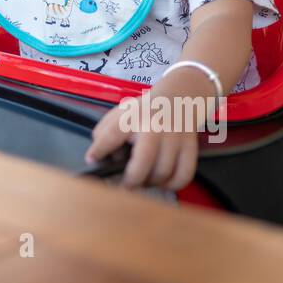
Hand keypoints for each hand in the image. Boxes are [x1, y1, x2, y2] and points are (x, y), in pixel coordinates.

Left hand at [85, 92, 200, 191]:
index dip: (100, 149)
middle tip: (124, 186)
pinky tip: (162, 182)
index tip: (92, 160)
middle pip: (144, 160)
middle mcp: (155, 127)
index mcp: (133, 116)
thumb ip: (105, 131)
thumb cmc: (145, 110)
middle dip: (132, 179)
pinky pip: (183, 175)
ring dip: (150, 183)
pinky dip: (172, 185)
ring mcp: (174, 137)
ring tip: (143, 180)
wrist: (179, 96)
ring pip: (163, 172)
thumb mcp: (120, 113)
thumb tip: (98, 156)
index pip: (113, 133)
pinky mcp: (190, 147)